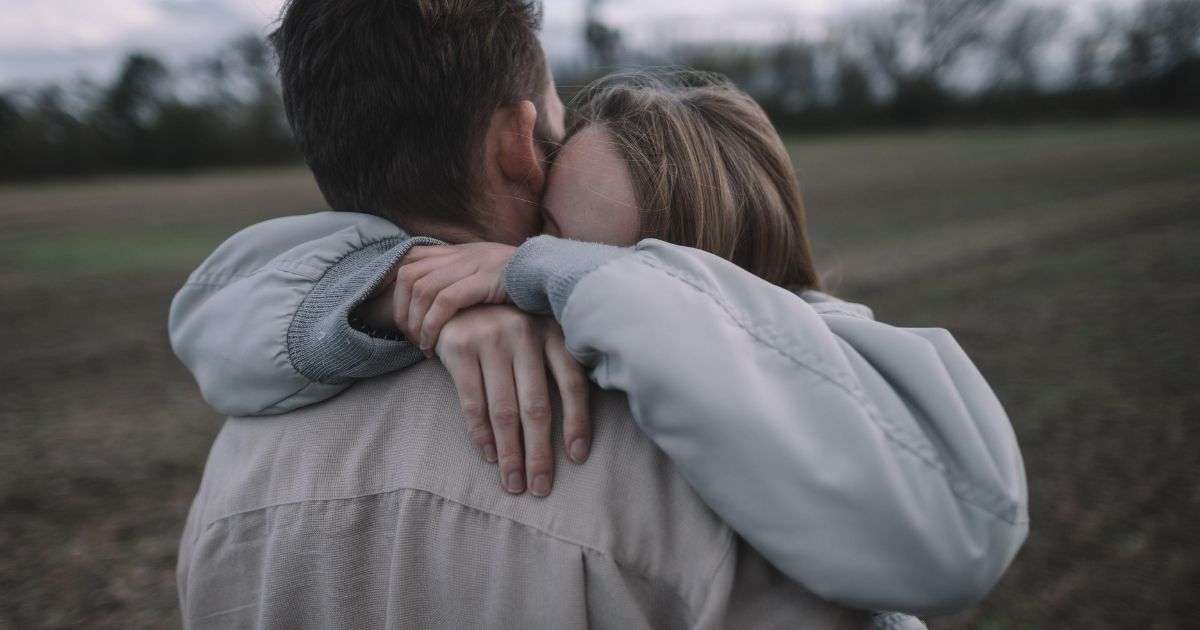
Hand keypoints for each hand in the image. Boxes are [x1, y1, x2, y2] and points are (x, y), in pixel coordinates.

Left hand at [392, 243, 516, 352]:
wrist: (557, 275)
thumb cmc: (525, 285)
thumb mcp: (490, 277)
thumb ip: (467, 282)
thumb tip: (443, 304)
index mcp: (460, 251)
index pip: (411, 259)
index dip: (394, 285)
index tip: (397, 313)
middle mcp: (462, 253)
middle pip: (409, 274)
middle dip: (400, 308)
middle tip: (407, 336)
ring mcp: (472, 264)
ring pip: (423, 289)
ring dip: (415, 321)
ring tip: (421, 344)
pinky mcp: (484, 279)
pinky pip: (445, 301)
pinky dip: (433, 324)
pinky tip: (434, 343)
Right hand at [435, 305, 590, 496]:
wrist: (457, 299)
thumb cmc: (508, 329)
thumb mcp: (538, 334)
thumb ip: (557, 365)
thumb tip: (583, 423)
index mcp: (552, 331)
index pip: (572, 383)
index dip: (578, 423)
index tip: (578, 458)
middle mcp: (524, 332)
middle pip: (537, 407)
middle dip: (539, 453)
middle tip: (540, 488)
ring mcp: (491, 338)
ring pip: (504, 411)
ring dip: (510, 454)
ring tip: (514, 484)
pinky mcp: (460, 347)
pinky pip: (473, 403)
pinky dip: (481, 435)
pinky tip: (490, 456)